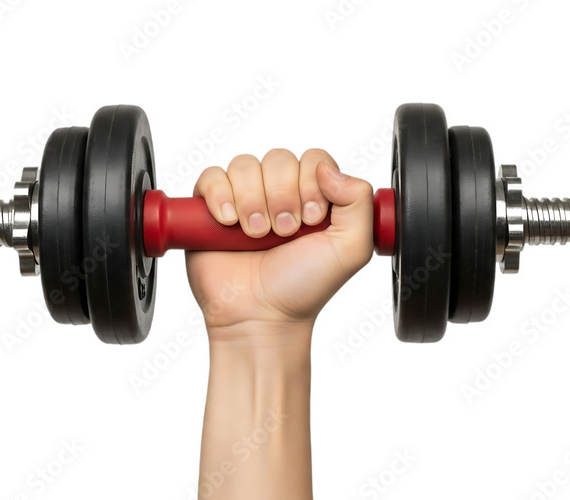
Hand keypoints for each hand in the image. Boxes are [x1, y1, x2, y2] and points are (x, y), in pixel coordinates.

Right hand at [185, 148, 373, 339]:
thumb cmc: (304, 287)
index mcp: (313, 196)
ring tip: (257, 235)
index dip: (311, 183)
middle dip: (282, 196)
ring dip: (252, 200)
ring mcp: (244, 199)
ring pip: (244, 165)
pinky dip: (220, 196)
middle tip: (284, 232)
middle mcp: (279, 193)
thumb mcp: (351, 248)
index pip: (313, 159)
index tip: (311, 220)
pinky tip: (229, 223)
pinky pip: (211, 178)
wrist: (261, 317)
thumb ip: (359, 201)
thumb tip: (327, 168)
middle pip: (278, 158)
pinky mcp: (210, 209)